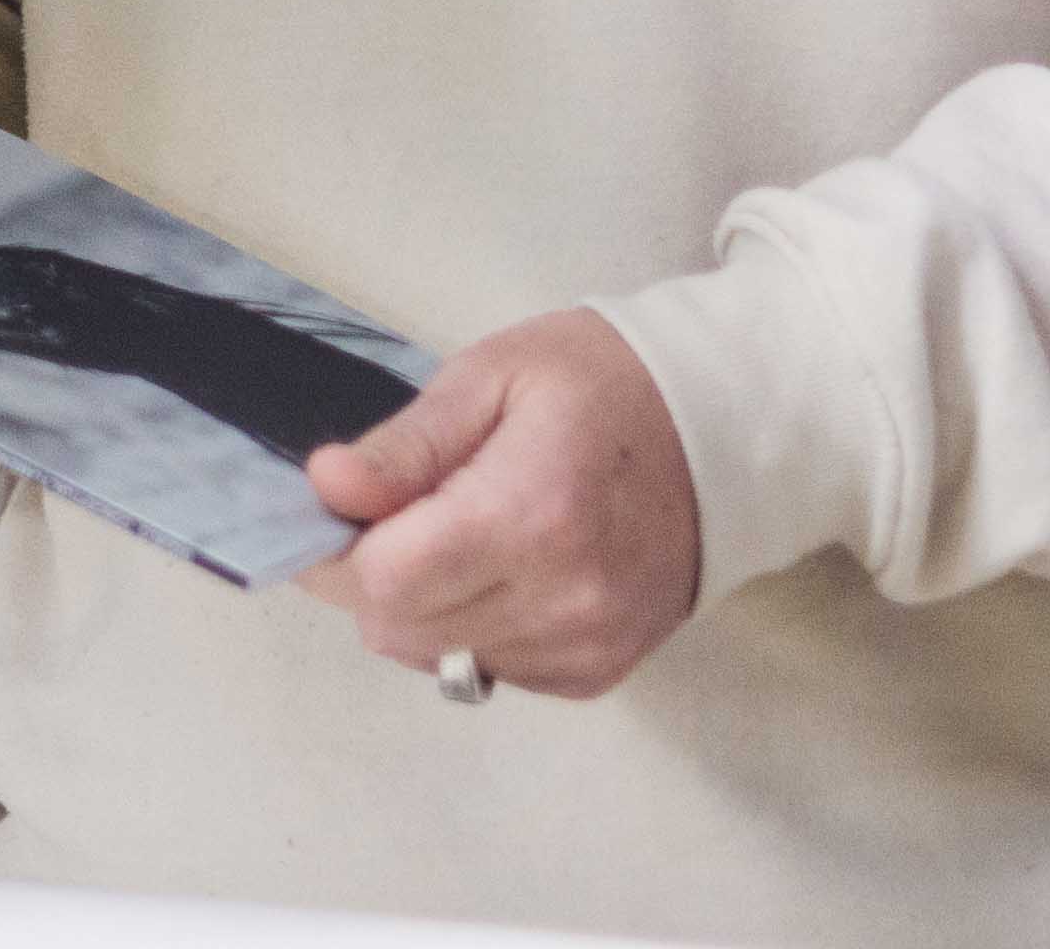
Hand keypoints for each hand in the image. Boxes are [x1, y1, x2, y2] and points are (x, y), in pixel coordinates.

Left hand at [296, 308, 701, 700]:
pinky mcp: (599, 672)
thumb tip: (325, 489)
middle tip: (396, 515)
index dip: (337, 548)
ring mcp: (585, 646)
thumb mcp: (492, 377)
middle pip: (400, 628)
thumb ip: (405, 446)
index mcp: (529, 515)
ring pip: (437, 659)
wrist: (724, 430)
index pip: (382, 579)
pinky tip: (498, 570)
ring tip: (453, 537)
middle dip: (372, 575)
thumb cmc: (599, 383)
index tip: (338, 509)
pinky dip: (469, 628)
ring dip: (419, 606)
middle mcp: (561, 600)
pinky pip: (490, 670)